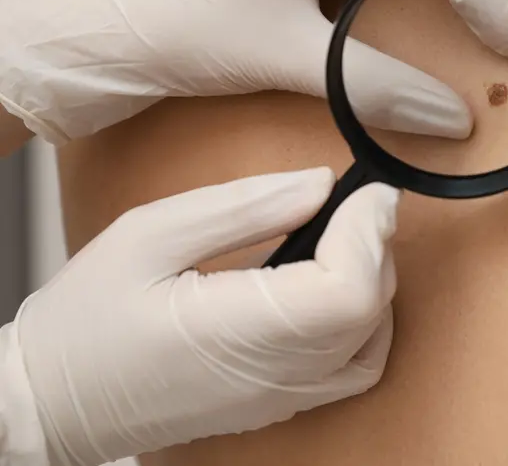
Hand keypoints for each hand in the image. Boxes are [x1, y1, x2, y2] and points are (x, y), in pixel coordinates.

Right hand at [0, 167, 398, 465]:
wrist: (51, 402)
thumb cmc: (84, 321)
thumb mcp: (149, 236)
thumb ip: (242, 207)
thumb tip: (321, 184)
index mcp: (234, 331)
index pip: (347, 292)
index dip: (369, 233)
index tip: (368, 189)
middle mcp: (270, 376)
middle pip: (368, 310)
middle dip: (374, 244)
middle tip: (353, 201)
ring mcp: (279, 399)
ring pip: (371, 340)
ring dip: (373, 282)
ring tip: (341, 239)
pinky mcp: (279, 405)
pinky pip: (353, 368)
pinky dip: (366, 325)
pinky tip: (336, 289)